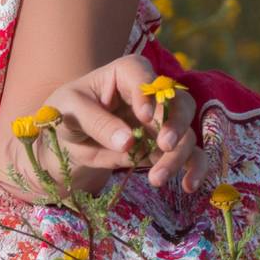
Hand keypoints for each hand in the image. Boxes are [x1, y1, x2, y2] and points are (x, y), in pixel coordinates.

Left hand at [0, 54, 205, 199]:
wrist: (66, 145)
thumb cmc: (65, 116)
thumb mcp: (69, 113)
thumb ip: (97, 122)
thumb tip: (128, 142)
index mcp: (123, 74)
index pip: (142, 73)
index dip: (148, 92)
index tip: (142, 116)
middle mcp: (148, 95)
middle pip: (178, 100)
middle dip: (176, 122)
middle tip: (164, 144)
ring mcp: (159, 122)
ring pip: (186, 130)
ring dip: (179, 154)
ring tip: (157, 178)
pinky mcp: (164, 147)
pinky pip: (189, 154)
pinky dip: (194, 168)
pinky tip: (188, 185)